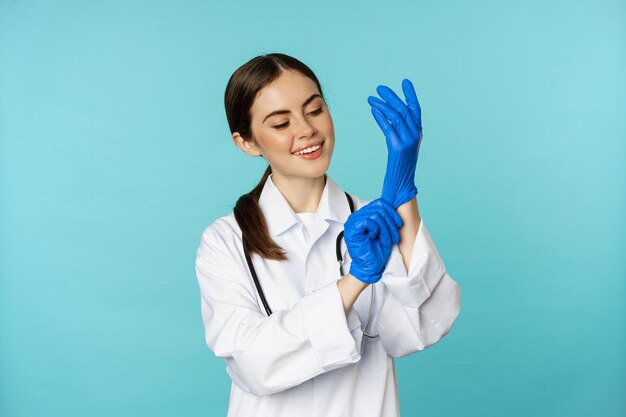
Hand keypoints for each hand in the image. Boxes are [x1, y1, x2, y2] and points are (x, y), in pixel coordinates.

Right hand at [343, 198, 402, 283]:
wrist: (370, 267)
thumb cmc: (376, 251)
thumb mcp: (385, 231)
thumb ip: (385, 218)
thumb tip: (394, 206)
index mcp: (364, 215)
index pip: (380, 203)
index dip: (392, 212)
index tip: (399, 224)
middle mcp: (357, 216)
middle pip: (379, 207)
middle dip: (390, 222)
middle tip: (393, 236)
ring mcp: (353, 222)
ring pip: (375, 214)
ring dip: (385, 228)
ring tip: (386, 240)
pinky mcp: (352, 229)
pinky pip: (368, 221)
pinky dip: (376, 229)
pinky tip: (375, 237)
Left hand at [367, 78, 422, 208]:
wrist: (402, 185)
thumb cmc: (400, 168)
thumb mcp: (402, 146)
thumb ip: (400, 132)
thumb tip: (391, 119)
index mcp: (418, 133)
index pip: (416, 109)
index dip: (411, 95)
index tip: (405, 82)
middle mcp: (415, 135)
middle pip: (404, 110)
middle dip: (392, 97)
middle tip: (380, 88)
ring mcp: (408, 141)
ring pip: (396, 117)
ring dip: (383, 105)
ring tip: (372, 98)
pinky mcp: (398, 147)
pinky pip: (389, 128)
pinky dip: (381, 117)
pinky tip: (373, 110)